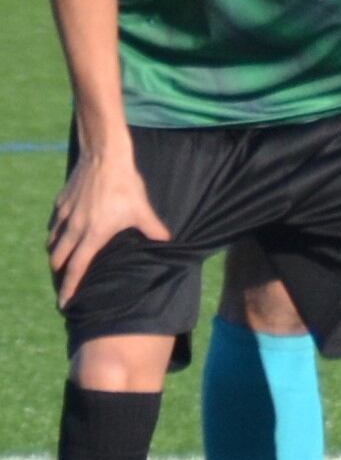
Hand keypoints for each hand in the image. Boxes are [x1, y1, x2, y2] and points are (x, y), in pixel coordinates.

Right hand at [49, 146, 167, 306]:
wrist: (104, 158)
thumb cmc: (125, 186)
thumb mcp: (142, 209)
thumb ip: (152, 228)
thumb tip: (167, 241)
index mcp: (92, 235)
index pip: (77, 268)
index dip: (70, 287)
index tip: (64, 302)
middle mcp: (74, 228)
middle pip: (59, 257)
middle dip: (60, 270)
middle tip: (64, 278)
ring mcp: (65, 214)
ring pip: (54, 240)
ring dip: (56, 251)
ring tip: (63, 256)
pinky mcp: (62, 201)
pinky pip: (55, 222)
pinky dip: (57, 230)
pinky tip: (64, 228)